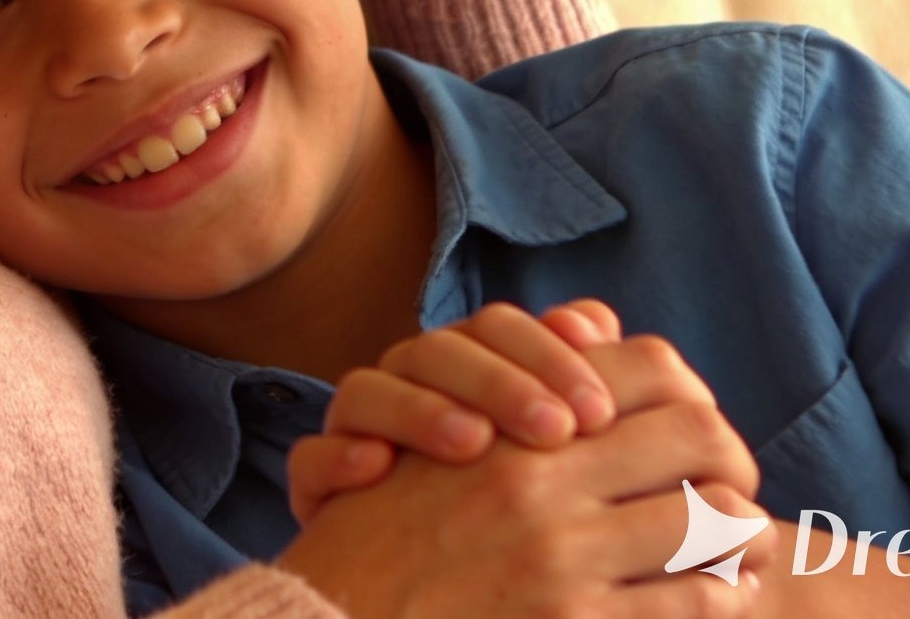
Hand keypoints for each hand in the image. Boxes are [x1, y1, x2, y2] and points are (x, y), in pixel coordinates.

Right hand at [276, 339, 774, 618]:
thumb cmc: (383, 533)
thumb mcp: (430, 434)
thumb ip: (513, 374)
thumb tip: (597, 322)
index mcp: (511, 424)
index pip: (646, 370)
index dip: (686, 393)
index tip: (690, 427)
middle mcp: (538, 480)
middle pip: (695, 431)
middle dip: (729, 453)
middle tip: (738, 479)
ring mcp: (560, 558)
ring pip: (710, 520)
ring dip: (741, 527)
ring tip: (751, 539)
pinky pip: (689, 603)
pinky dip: (721, 594)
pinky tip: (724, 593)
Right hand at [288, 300, 627, 523]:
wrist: (414, 587)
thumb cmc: (500, 515)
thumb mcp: (550, 453)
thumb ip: (575, 384)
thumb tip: (599, 322)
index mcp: (463, 367)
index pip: (497, 328)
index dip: (546, 353)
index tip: (597, 410)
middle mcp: (404, 386)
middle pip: (437, 350)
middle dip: (499, 382)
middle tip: (555, 430)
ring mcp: (354, 430)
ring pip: (367, 389)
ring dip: (419, 409)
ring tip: (472, 443)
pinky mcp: (317, 482)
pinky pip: (310, 455)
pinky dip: (339, 455)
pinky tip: (379, 468)